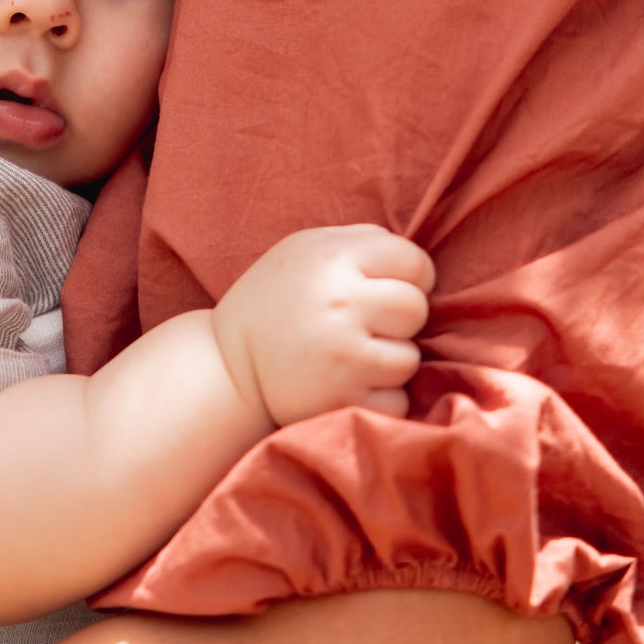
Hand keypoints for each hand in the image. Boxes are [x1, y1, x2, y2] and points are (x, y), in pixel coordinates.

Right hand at [212, 224, 433, 426]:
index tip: (380, 290)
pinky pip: (396, 400)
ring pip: (409, 358)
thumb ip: (361, 242)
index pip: (415, 263)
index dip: (406, 278)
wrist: (226, 368)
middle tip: (361, 326)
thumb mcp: (303, 250)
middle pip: (416, 309)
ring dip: (386, 362)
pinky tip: (344, 385)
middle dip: (396, 320)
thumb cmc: (273, 303)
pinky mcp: (341, 400)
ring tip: (348, 357)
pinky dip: (376, 398)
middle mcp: (339, 304)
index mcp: (332, 258)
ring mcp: (342, 355)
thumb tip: (418, 261)